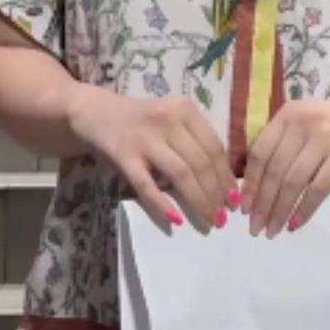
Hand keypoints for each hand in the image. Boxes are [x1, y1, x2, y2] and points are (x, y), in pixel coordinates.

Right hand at [67, 85, 238, 229]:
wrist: (94, 111)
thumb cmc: (140, 120)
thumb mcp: (170, 120)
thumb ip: (192, 141)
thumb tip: (222, 182)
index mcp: (184, 109)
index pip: (214, 146)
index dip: (226, 176)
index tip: (234, 199)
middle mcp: (167, 119)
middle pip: (200, 162)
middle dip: (215, 193)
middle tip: (222, 217)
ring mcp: (144, 137)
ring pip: (180, 173)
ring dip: (197, 200)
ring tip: (208, 220)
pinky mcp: (123, 155)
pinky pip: (146, 184)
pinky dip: (162, 203)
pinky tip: (175, 219)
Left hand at [241, 95, 329, 237]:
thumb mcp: (305, 122)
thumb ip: (282, 144)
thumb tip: (253, 185)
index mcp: (287, 114)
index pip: (259, 152)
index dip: (250, 183)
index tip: (243, 208)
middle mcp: (302, 122)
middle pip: (274, 170)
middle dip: (262, 203)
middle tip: (256, 227)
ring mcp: (325, 137)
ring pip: (294, 181)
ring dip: (280, 210)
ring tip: (273, 230)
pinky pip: (319, 187)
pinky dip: (305, 208)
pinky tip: (296, 223)